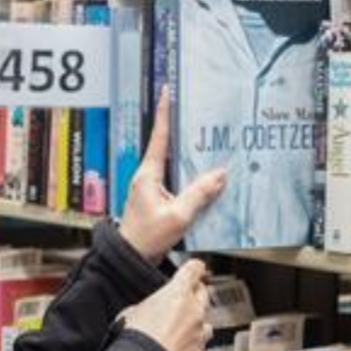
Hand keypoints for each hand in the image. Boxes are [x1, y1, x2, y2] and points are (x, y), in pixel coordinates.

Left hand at [117, 89, 226, 263]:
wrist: (131, 259)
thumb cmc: (147, 238)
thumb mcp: (179, 216)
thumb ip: (199, 194)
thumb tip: (219, 174)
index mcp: (148, 174)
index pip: (159, 137)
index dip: (165, 113)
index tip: (167, 91)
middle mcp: (147, 176)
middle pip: (167, 146)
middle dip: (182, 130)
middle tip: (196, 111)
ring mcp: (151, 187)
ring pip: (173, 164)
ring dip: (187, 154)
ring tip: (206, 140)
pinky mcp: (157, 198)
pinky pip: (176, 180)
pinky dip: (189, 174)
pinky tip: (204, 176)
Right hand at [121, 259, 213, 350]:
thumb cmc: (137, 338)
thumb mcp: (133, 312)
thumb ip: (148, 306)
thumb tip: (146, 310)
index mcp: (178, 292)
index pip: (194, 269)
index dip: (194, 267)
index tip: (194, 268)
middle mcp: (194, 310)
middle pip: (203, 293)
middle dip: (195, 293)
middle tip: (183, 297)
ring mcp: (199, 332)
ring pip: (206, 319)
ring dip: (197, 320)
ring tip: (182, 326)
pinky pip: (200, 342)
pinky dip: (193, 342)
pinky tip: (181, 345)